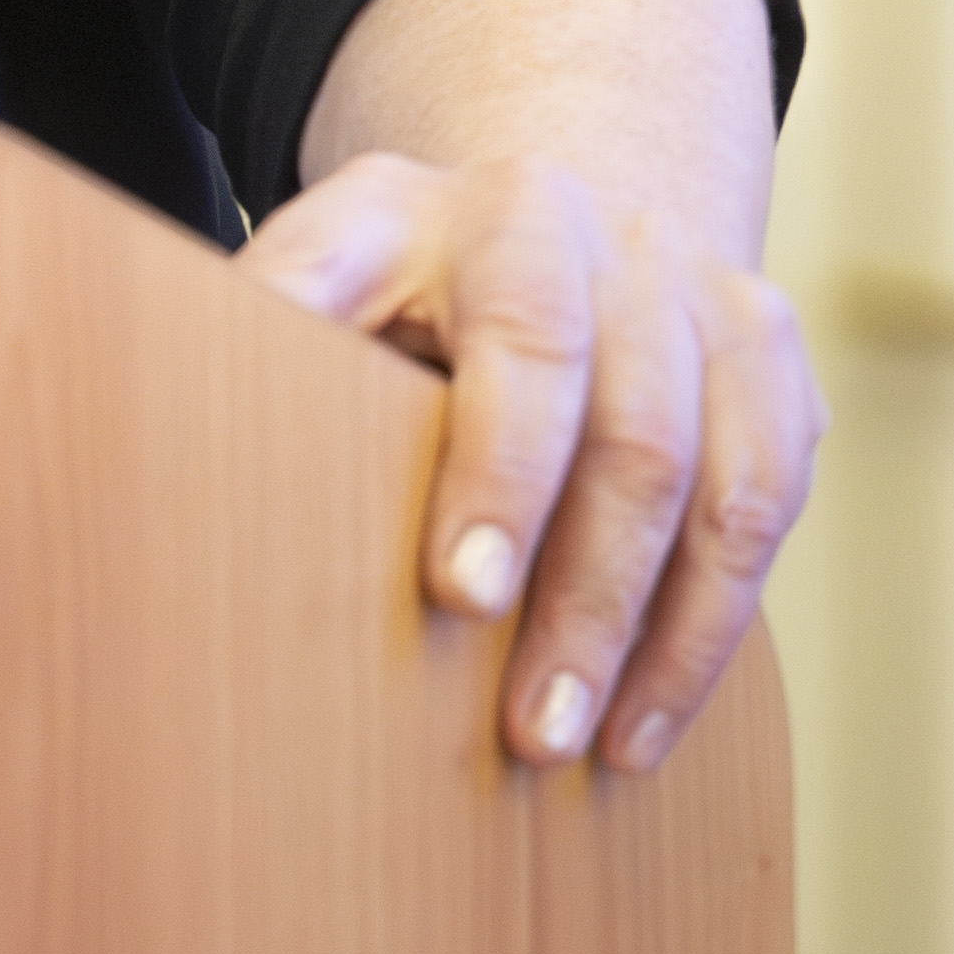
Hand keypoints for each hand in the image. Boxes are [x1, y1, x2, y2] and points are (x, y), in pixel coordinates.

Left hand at [239, 0, 815, 774]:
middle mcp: (619, 244)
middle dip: (584, 597)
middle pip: (635, 436)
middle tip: (528, 729)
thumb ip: (276, 320)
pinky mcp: (773, 366)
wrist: (543, 206)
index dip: (501, 472)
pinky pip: (775, 504)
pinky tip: (653, 713)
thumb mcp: (321, 262)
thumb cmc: (394, 272)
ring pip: (727, 486)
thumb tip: (178, 414)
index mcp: (489, 214)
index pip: (525, 342)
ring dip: (664, 636)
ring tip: (594, 748)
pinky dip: (719, 624)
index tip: (460, 593)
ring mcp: (711, 300)